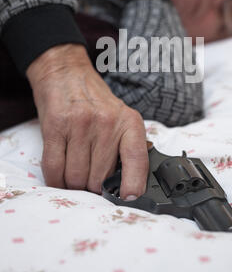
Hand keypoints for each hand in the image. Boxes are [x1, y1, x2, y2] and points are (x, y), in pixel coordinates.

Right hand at [26, 44, 148, 198]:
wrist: (66, 73)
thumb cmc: (94, 101)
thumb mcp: (120, 117)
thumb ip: (126, 146)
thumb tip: (129, 186)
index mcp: (128, 122)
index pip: (137, 160)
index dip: (133, 185)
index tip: (128, 198)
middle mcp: (106, 122)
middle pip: (99, 178)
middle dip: (93, 186)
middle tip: (89, 177)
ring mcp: (80, 124)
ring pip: (76, 178)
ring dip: (73, 183)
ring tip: (74, 172)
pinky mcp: (55, 126)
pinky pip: (54, 169)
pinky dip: (55, 179)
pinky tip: (59, 174)